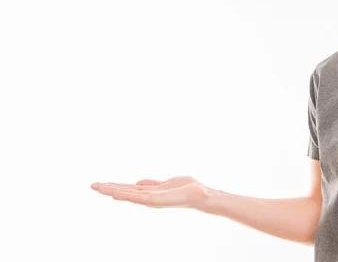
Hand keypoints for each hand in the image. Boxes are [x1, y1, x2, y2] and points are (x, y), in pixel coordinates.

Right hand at [91, 175, 212, 210]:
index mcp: (149, 192)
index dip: (114, 186)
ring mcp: (151, 200)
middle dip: (108, 188)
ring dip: (112, 190)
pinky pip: (138, 197)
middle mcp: (148, 197)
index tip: (100, 184)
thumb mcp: (165, 183)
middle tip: (92, 185)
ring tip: (97, 187)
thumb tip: (137, 182)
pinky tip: (115, 194)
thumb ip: (152, 184)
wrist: (201, 195)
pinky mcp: (156, 200)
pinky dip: (126, 195)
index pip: (128, 189)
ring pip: (128, 194)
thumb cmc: (187, 189)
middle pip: (124, 192)